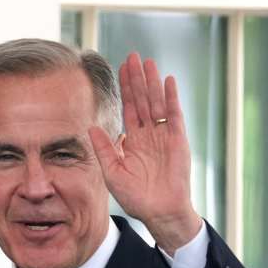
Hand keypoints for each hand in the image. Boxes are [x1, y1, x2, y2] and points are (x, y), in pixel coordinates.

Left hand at [88, 52, 202, 253]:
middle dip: (137, 79)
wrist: (159, 211)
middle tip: (132, 56)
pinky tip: (167, 81)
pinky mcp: (178, 140)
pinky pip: (174, 115)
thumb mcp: (112, 171)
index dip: (124, 89)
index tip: (119, 68)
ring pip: (156, 103)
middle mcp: (149, 134)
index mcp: (133, 140)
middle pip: (142, 100)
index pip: (128, 108)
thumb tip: (90, 127)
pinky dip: (170, 98)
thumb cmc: (135, 196)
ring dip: (152, 82)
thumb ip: (103, 148)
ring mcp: (164, 135)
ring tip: (147, 62)